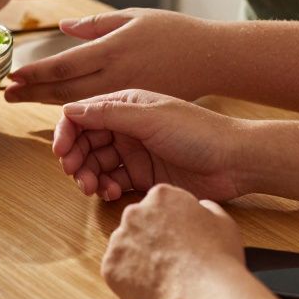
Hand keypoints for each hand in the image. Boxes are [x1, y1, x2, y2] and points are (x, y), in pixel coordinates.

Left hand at [7, 9, 210, 103]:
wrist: (213, 59)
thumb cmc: (174, 31)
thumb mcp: (134, 17)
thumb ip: (96, 25)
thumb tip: (62, 27)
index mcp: (112, 51)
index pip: (63, 66)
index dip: (34, 73)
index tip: (12, 76)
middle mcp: (116, 77)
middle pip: (64, 90)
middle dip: (32, 92)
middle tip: (6, 94)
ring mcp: (126, 97)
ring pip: (78, 104)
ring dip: (46, 104)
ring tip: (24, 100)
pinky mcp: (136, 109)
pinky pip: (99, 112)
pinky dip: (76, 111)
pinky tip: (60, 109)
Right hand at [54, 90, 246, 201]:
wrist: (236, 161)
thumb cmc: (199, 131)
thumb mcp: (150, 118)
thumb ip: (109, 115)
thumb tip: (70, 110)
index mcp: (126, 105)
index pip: (83, 116)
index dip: (67, 133)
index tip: (61, 152)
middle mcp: (127, 127)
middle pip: (86, 142)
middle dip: (76, 158)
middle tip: (76, 175)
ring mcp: (135, 152)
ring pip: (97, 164)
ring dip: (89, 176)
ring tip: (93, 188)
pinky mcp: (144, 176)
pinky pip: (113, 182)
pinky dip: (106, 188)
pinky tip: (111, 193)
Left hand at [102, 185, 244, 298]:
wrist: (204, 293)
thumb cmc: (218, 257)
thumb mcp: (223, 221)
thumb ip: (206, 208)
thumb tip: (200, 207)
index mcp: (160, 196)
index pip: (158, 205)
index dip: (170, 224)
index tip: (180, 239)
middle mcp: (134, 212)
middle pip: (138, 223)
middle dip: (151, 239)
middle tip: (171, 259)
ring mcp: (119, 239)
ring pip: (125, 247)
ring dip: (139, 258)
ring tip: (163, 276)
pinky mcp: (110, 266)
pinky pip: (117, 271)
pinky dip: (130, 280)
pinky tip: (152, 287)